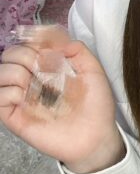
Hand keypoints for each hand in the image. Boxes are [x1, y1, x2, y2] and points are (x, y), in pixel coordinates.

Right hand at [0, 27, 118, 166]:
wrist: (96, 136)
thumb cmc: (96, 106)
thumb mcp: (94, 71)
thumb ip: (78, 50)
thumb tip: (57, 41)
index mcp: (48, 66)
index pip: (29, 42)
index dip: (33, 37)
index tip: (45, 43)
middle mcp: (31, 78)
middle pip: (10, 53)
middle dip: (24, 53)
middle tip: (41, 67)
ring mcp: (21, 97)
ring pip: (1, 71)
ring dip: (15, 71)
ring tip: (32, 82)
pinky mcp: (14, 116)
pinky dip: (9, 91)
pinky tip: (24, 96)